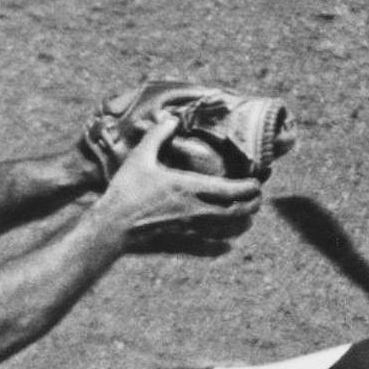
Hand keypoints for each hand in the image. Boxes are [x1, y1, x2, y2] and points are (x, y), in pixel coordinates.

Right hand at [98, 113, 262, 252]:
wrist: (111, 227)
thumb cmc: (126, 191)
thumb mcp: (140, 157)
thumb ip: (158, 135)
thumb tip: (171, 118)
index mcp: (191, 188)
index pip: (234, 190)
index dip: (251, 187)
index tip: (257, 181)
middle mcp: (197, 211)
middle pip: (239, 212)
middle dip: (253, 204)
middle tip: (256, 196)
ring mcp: (191, 231)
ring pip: (230, 232)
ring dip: (242, 223)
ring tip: (246, 215)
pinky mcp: (182, 245)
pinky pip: (211, 249)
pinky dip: (224, 246)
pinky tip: (227, 243)